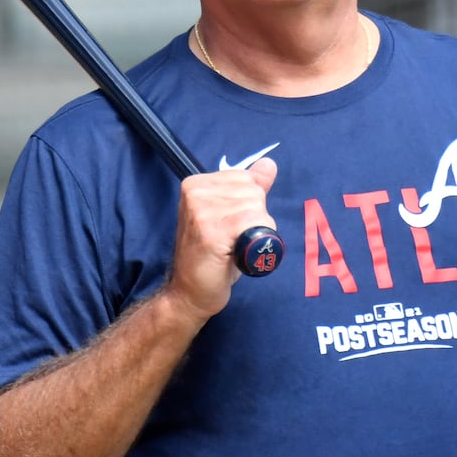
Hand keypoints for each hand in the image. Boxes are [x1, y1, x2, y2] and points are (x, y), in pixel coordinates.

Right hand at [164, 157, 276, 322]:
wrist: (188, 293)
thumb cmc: (212, 257)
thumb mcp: (231, 216)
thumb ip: (250, 188)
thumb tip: (269, 163)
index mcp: (197, 183)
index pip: (246, 179)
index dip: (249, 206)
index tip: (229, 226)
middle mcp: (196, 192)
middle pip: (254, 194)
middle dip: (254, 220)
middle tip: (231, 241)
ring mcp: (201, 211)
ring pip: (257, 210)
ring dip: (254, 234)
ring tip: (231, 249)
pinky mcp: (211, 232)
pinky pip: (254, 226)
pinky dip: (254, 245)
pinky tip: (234, 255)